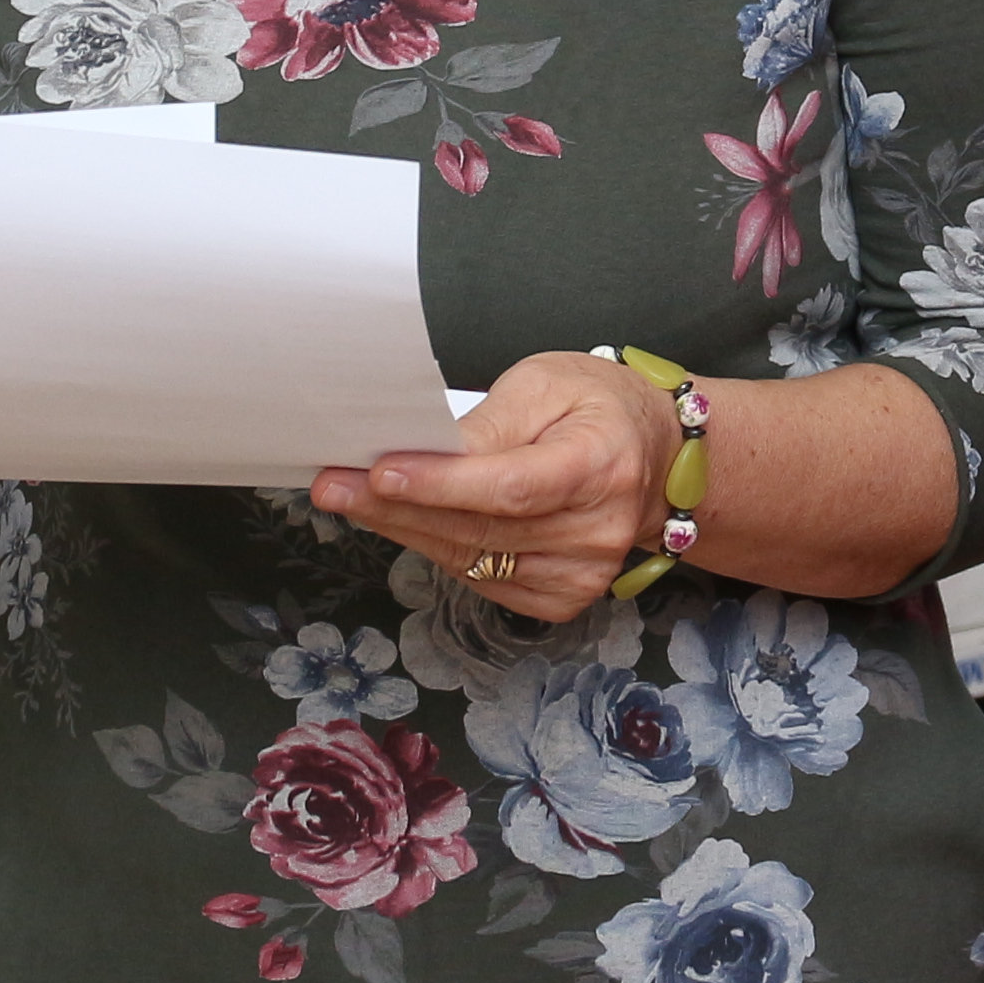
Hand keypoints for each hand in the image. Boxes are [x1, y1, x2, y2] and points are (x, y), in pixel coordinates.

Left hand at [311, 351, 671, 624]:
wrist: (650, 454)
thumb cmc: (593, 408)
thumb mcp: (545, 384)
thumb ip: (489, 422)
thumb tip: (422, 451)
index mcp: (601, 464)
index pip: (511, 486)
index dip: (441, 484)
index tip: (379, 472)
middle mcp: (598, 529)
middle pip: (479, 528)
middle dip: (395, 505)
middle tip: (333, 483)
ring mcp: (583, 572)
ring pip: (470, 559)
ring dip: (403, 528)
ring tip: (350, 497)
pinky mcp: (562, 598)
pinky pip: (480, 580)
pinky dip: (435, 550)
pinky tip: (405, 522)